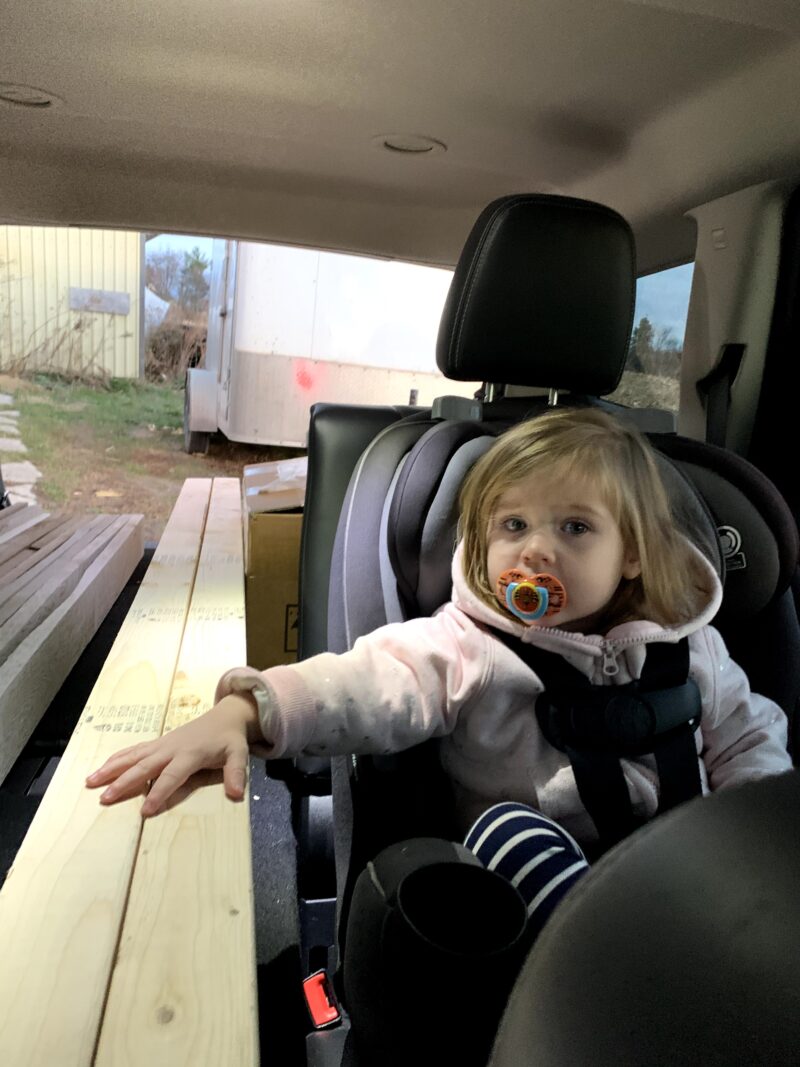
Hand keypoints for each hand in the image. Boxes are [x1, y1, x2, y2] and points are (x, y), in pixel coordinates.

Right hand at [85, 693, 260, 815]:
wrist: (224, 716)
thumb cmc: (229, 739)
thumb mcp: (239, 754)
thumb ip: (236, 773)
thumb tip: (237, 794)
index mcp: (190, 754)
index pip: (172, 776)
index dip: (159, 793)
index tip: (145, 811)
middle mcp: (171, 749)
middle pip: (144, 767)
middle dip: (124, 782)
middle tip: (105, 798)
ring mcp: (161, 744)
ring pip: (132, 757)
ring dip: (111, 768)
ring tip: (90, 782)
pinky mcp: (156, 743)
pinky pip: (133, 751)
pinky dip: (116, 759)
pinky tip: (101, 768)